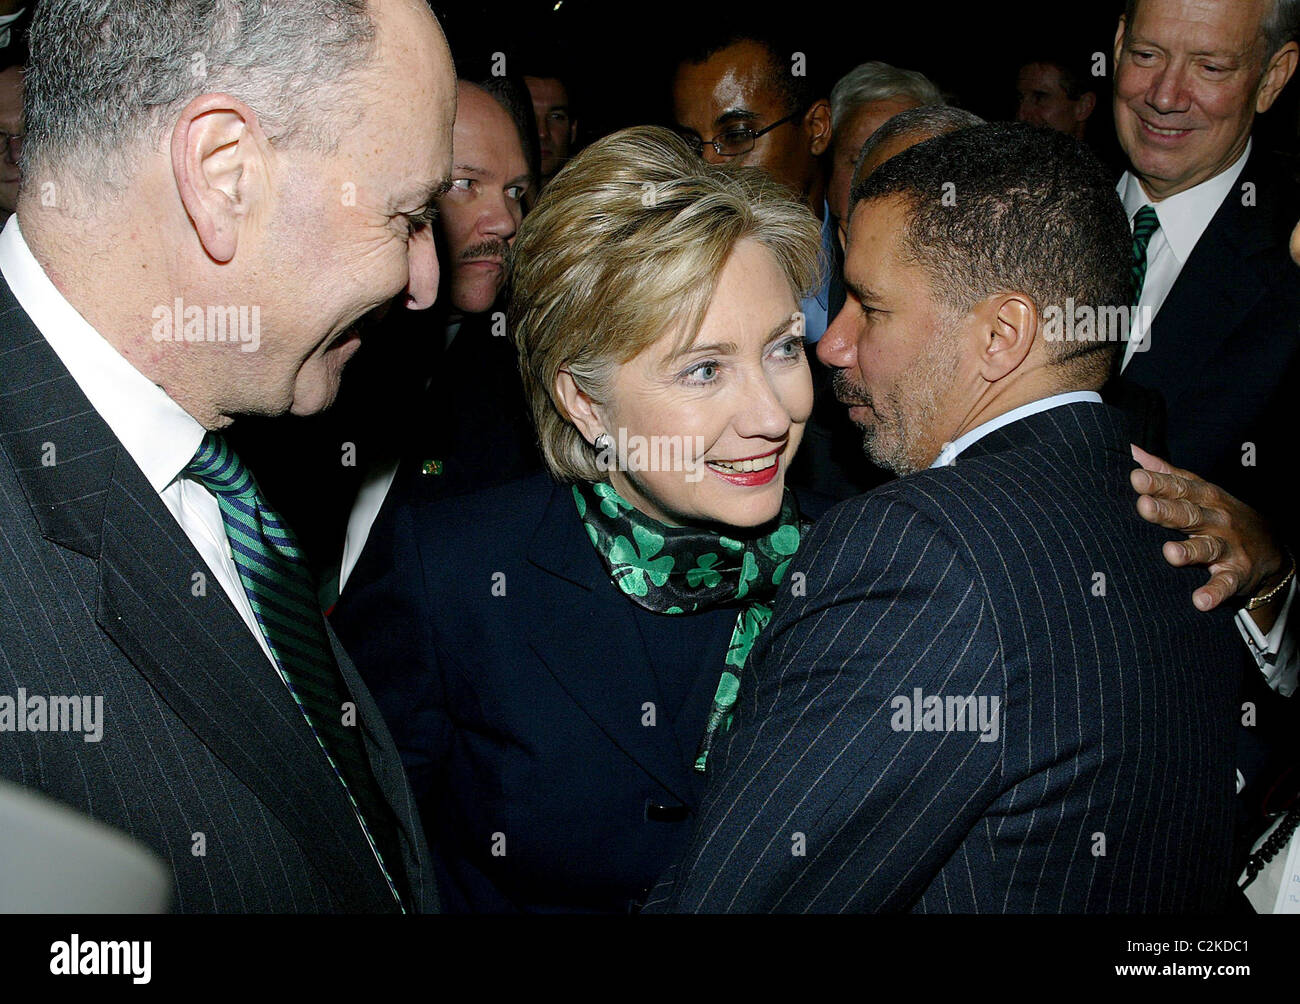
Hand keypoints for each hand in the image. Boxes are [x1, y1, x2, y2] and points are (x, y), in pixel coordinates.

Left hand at [1129, 444, 1285, 613]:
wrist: (1270, 546)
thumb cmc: (1219, 513)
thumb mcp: (1199, 490)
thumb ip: (1166, 473)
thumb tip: (1133, 452)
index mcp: (1204, 498)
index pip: (1179, 487)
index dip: (1158, 483)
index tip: (1135, 477)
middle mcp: (1216, 520)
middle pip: (1189, 514)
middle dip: (1167, 510)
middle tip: (1143, 507)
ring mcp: (1228, 547)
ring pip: (1207, 548)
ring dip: (1189, 551)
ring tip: (1170, 553)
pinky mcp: (1237, 574)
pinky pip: (1225, 584)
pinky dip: (1214, 593)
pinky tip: (1200, 601)